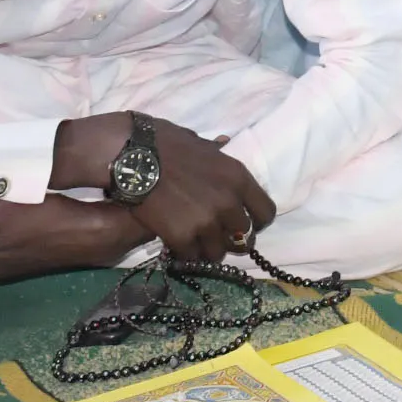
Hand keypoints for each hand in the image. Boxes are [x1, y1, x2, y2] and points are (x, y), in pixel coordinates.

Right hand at [128, 117, 276, 264]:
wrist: (134, 157)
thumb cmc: (167, 143)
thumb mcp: (203, 145)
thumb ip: (218, 155)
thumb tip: (224, 143)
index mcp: (239, 178)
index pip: (266, 213)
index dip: (257, 222)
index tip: (247, 225)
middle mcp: (229, 203)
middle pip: (244, 237)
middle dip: (232, 239)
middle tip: (218, 238)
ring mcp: (206, 222)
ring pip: (218, 253)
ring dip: (208, 251)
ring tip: (197, 245)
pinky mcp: (181, 236)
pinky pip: (191, 257)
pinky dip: (185, 255)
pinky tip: (178, 246)